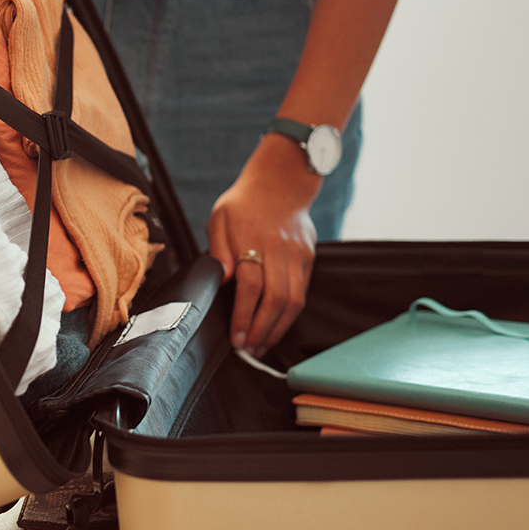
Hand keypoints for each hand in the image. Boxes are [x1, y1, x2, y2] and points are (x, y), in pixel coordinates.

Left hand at [206, 136, 321, 355]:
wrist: (282, 180)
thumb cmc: (244, 202)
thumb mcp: (220, 217)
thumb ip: (219, 248)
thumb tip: (221, 277)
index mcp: (254, 238)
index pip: (251, 285)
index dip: (243, 314)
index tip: (235, 336)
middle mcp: (279, 248)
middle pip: (276, 298)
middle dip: (262, 329)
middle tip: (249, 348)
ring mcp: (298, 253)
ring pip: (294, 300)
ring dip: (278, 328)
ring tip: (262, 345)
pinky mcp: (309, 257)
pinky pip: (302, 291)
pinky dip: (290, 314)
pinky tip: (276, 326)